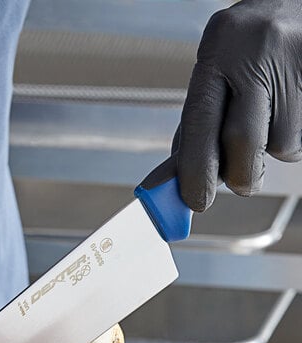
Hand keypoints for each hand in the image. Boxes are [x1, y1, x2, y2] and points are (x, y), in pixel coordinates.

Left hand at [145, 0, 301, 210]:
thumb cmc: (245, 48)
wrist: (294, 3)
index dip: (197, 172)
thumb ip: (194, 129)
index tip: (195, 200)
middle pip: (244, 142)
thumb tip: (175, 181)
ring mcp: (297, 62)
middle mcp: (257, 52)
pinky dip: (290, 137)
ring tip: (268, 117)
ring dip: (271, 152)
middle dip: (239, 175)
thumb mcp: (212, 76)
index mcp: (218, 51)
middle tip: (238, 181)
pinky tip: (287, 110)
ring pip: (282, 144)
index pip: (201, 124)